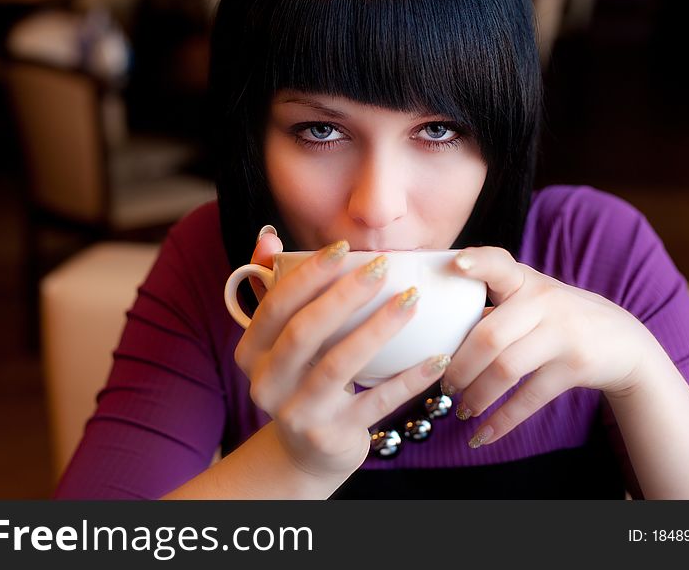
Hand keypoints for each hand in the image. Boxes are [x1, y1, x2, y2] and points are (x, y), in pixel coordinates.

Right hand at [233, 231, 450, 479]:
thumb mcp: (280, 339)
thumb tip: (269, 236)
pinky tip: (437, 357)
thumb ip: (274, 287)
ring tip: (412, 300)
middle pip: (304, 331)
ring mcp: (298, 413)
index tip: (344, 247)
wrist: (307, 451)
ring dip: (379, 328)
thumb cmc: (301, 377)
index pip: (275, 305)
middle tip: (383, 266)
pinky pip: (376, 402)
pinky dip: (409, 380)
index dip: (308, 274)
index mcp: (251, 352)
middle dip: (345, 294)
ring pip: (339, 364)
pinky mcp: (333, 436)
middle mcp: (266, 383)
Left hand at [440, 246, 661, 447]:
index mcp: (524, 281)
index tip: (454, 264)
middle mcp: (544, 302)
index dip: (477, 263)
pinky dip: (502, 420)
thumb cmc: (557, 318)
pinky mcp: (576, 366)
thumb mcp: (532, 298)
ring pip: (506, 369)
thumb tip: (434, 331)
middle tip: (444, 386)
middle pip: (489, 335)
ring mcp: (563, 333)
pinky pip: (530, 398)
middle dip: (459, 367)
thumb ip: (493, 305)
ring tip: (461, 410)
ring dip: (477, 396)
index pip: (499, 263)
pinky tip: (482, 435)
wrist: (624, 342)